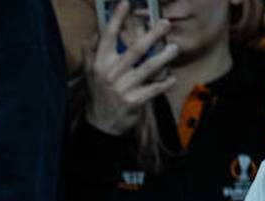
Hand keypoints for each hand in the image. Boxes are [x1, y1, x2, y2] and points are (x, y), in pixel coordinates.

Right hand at [83, 0, 178, 135]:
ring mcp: (123, 88)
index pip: (108, 37)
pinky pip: (153, 89)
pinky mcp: (134, 101)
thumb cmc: (98, 95)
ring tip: (174, 48)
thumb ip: (91, 52)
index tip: (126, 3)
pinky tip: (172, 78)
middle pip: (135, 50)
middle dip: (152, 35)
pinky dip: (164, 84)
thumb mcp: (90, 73)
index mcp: (100, 64)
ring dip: (163, 57)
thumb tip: (95, 33)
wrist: (101, 125)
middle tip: (165, 23)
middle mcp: (110, 74)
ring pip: (148, 68)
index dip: (117, 19)